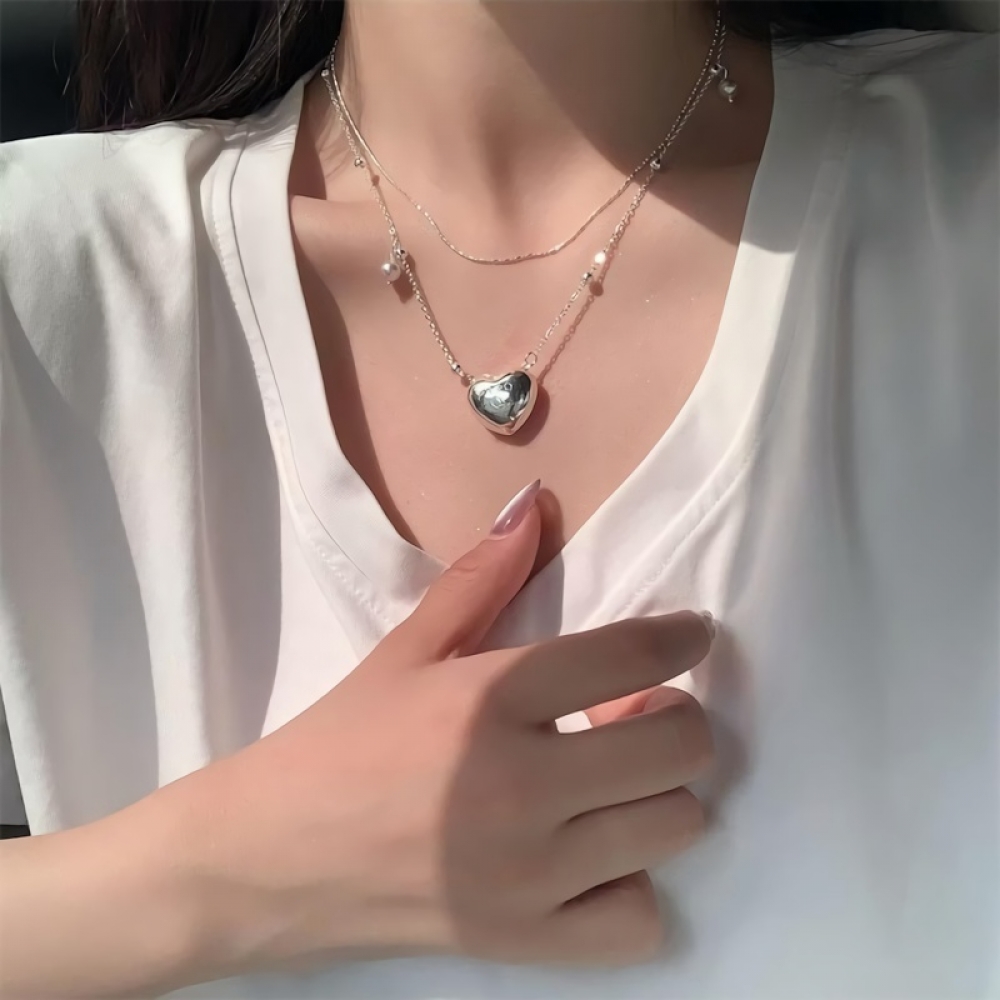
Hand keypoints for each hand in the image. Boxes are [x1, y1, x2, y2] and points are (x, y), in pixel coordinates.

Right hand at [187, 484, 714, 975]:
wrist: (270, 858)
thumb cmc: (341, 742)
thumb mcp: (406, 651)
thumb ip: (480, 579)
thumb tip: (534, 504)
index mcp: (490, 700)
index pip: (629, 655)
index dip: (681, 636)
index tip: (691, 633)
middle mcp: (523, 787)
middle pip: (679, 747)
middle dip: (675, 717)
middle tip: (635, 712)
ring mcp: (530, 875)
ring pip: (675, 826)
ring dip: (658, 794)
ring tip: (611, 782)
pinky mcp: (524, 941)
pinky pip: (640, 923)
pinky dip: (634, 887)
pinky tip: (595, 860)